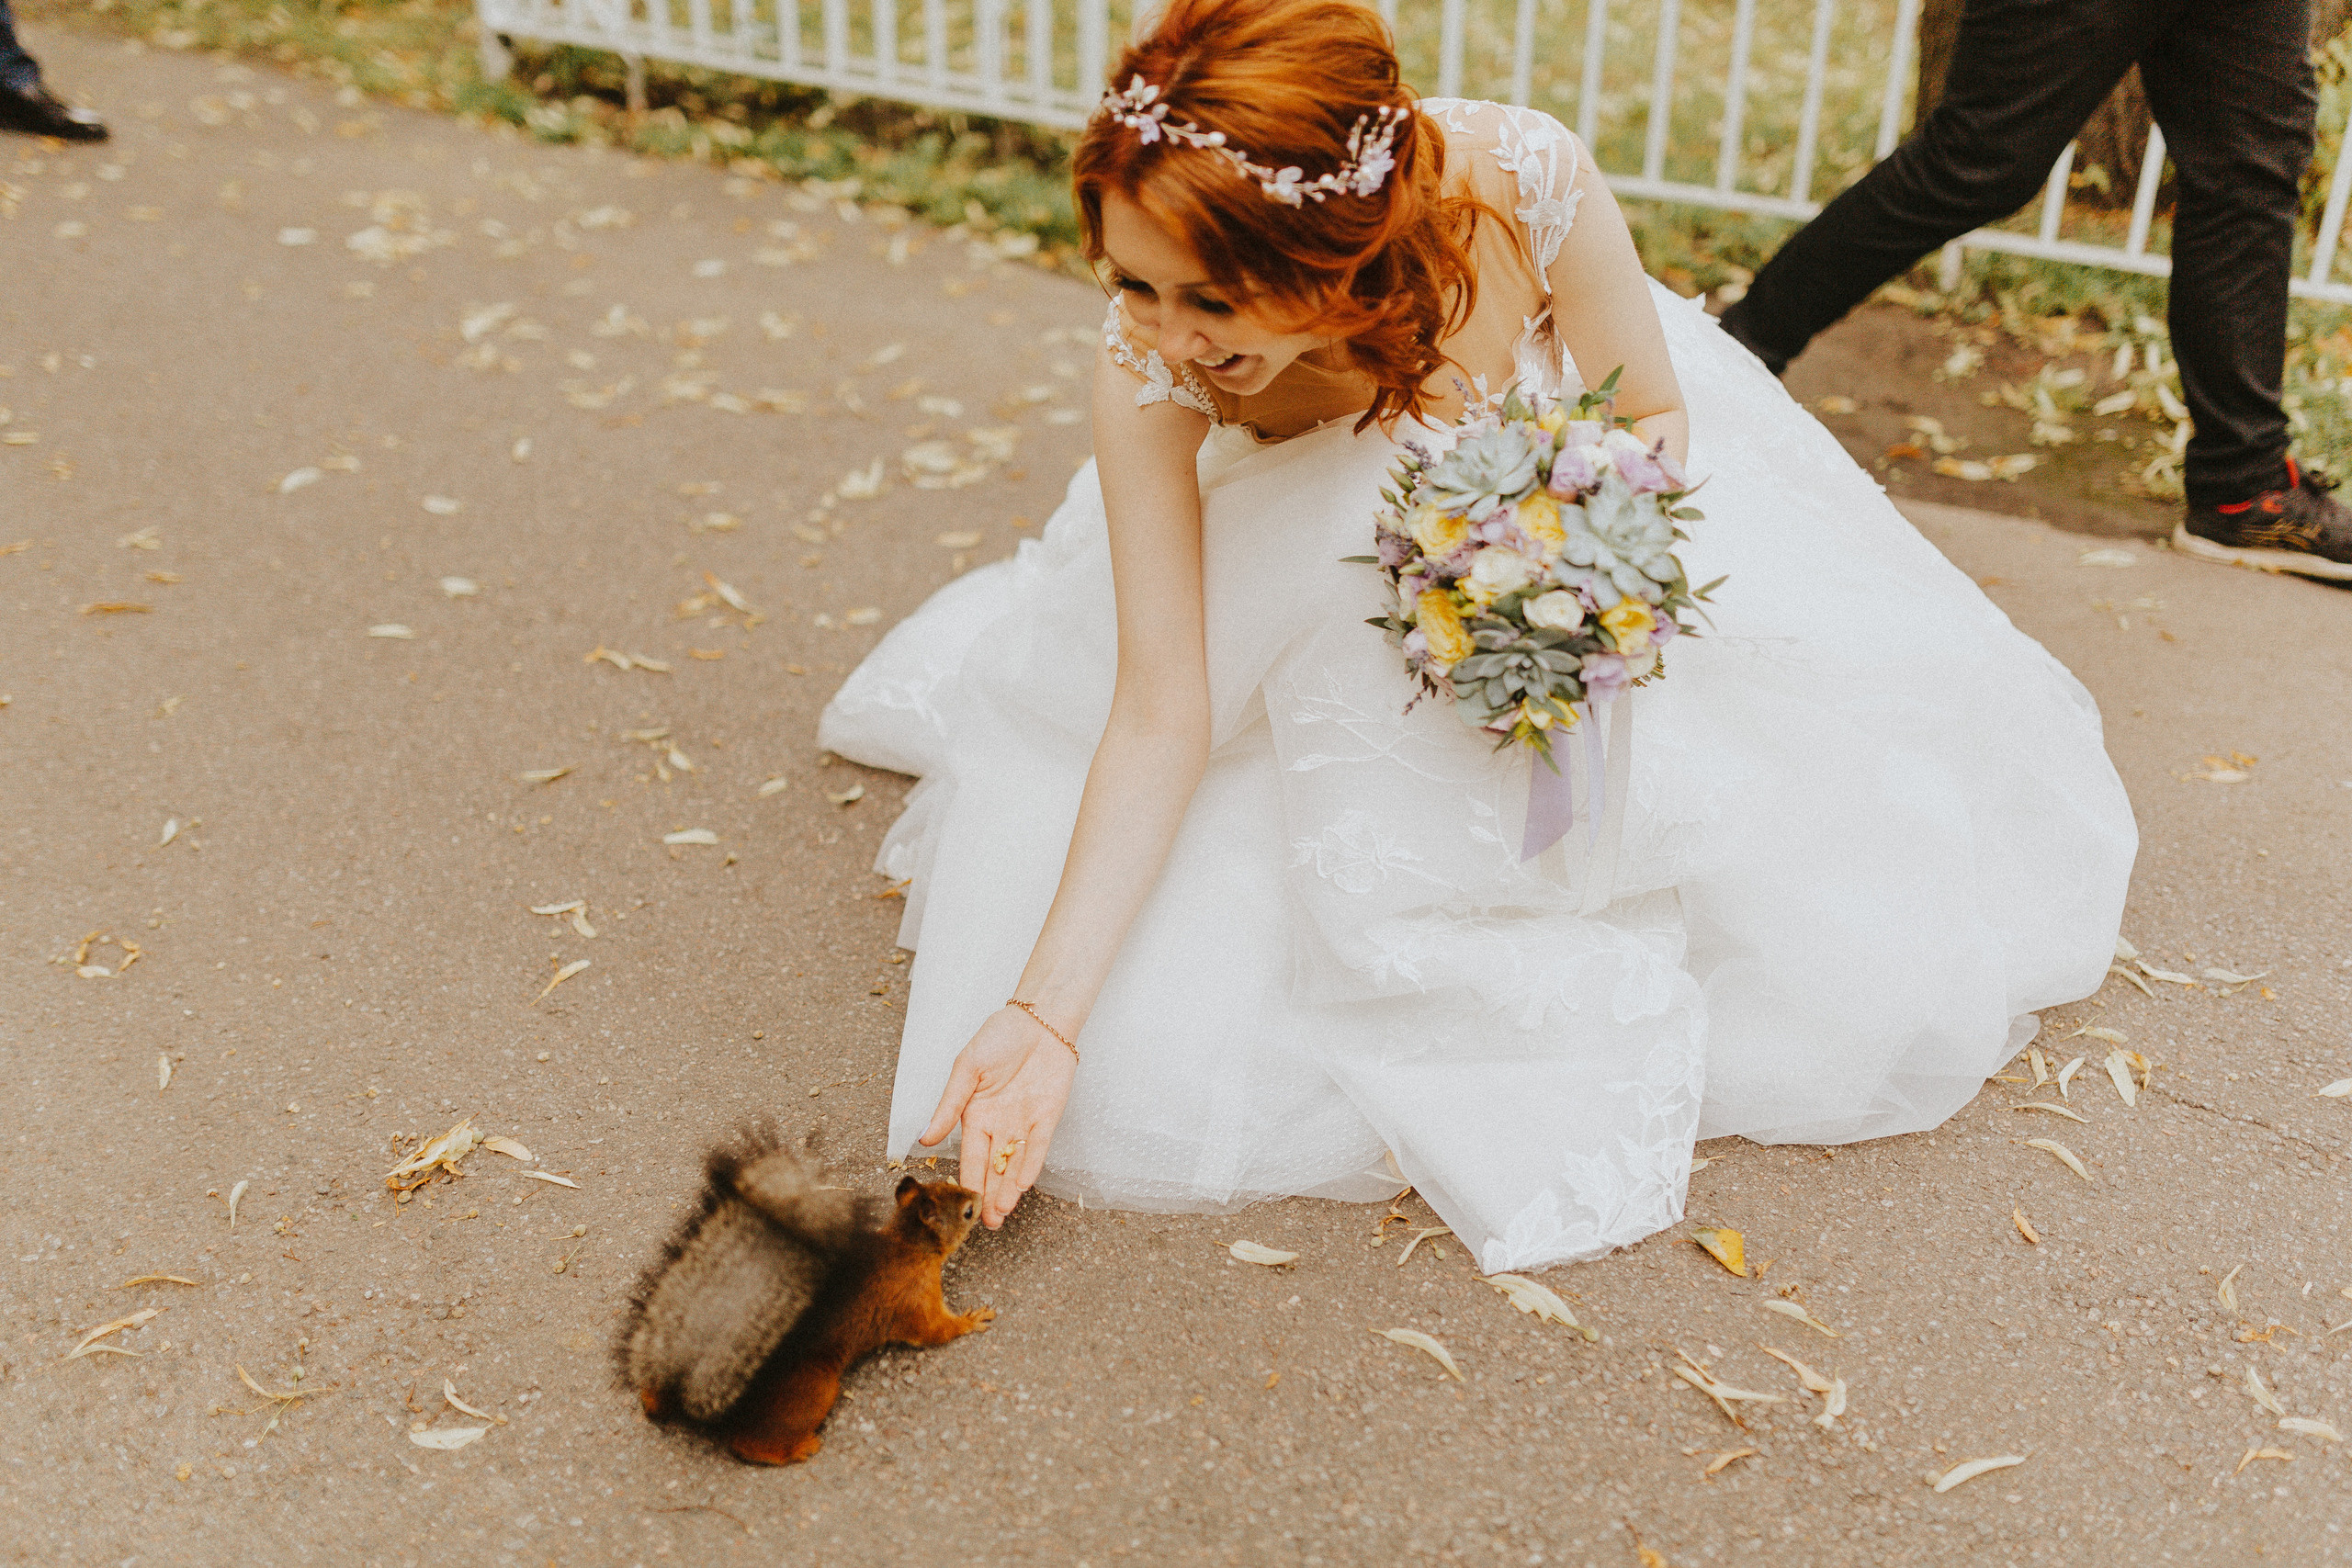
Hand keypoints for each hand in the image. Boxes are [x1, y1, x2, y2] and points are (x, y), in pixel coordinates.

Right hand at [917, 1005, 1076, 1228]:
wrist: (1038, 1019)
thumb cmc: (998, 1037)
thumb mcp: (966, 1069)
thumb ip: (949, 1105)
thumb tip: (924, 1138)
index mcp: (975, 1116)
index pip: (970, 1157)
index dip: (967, 1181)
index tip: (961, 1205)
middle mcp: (999, 1126)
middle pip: (994, 1169)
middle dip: (989, 1196)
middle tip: (985, 1224)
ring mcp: (1024, 1124)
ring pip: (1015, 1165)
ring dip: (1008, 1190)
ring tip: (1000, 1215)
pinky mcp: (1048, 1119)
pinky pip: (1038, 1148)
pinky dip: (1030, 1167)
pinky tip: (1021, 1186)